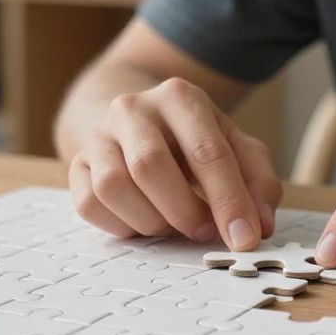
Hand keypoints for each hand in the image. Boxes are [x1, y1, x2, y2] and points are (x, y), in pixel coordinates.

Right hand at [68, 78, 279, 249]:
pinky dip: (121, 225)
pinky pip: (89, 204)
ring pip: (113, 186)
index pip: (207, 152)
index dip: (229, 201)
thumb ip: (258, 183)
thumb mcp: (236, 149)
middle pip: (150, 167)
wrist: (135, 121)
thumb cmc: (193, 141)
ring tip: (170, 223)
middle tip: (202, 230)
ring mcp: (99, 135)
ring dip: (149, 220)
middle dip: (183, 210)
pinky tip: (142, 221)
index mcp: (179, 97)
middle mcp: (132, 108)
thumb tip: (259, 225)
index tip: (245, 238)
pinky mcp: (76, 163)